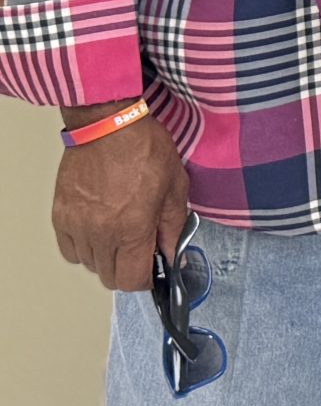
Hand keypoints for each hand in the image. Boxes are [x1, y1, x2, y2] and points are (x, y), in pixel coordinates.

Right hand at [54, 105, 188, 291]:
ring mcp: (77, 225)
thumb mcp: (175, 186)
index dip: (145, 280)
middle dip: (127, 269)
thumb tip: (173, 254)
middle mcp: (101, 232)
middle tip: (139, 250)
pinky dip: (83, 247)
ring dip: (106, 258)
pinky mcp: (60, 215)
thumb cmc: (145, 149)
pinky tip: (98, 230)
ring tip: (120, 234)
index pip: (131, 280)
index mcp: (133, 227)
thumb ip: (174, 226)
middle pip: (108, 276)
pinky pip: (69, 249)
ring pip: (89, 264)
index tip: (153, 270)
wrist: (108, 125)